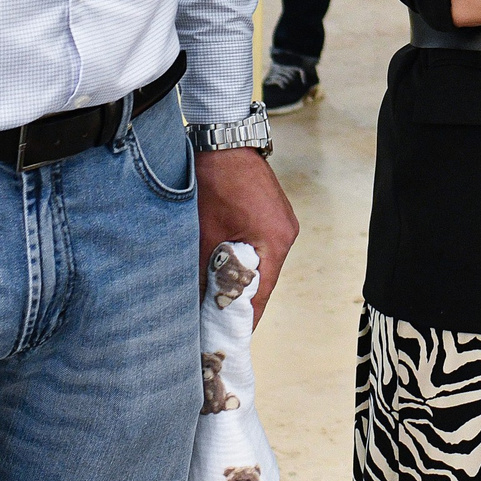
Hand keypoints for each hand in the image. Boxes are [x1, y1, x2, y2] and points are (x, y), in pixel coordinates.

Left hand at [198, 147, 298, 329]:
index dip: (243, 320)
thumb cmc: (214, 184)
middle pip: (264, 280)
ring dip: (241, 277)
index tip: (228, 341)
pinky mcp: (274, 211)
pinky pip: (261, 245)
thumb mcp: (203, 235)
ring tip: (217, 297)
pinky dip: (244, 258)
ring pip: (262, 263)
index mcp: (275, 242)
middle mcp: (285, 233)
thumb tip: (195, 306)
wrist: (222, 139)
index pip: (261, 295)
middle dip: (240, 301)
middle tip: (216, 323)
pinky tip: (223, 265)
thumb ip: (203, 273)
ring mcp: (282, 221)